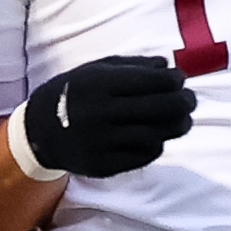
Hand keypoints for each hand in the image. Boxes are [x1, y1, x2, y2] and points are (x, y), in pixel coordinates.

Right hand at [22, 55, 197, 176]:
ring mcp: (102, 142)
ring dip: (176, 126)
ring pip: (156, 135)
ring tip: (183, 120)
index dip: (174, 81)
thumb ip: (133, 66)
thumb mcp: (96, 70)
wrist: (40, 131)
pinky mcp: (105, 165)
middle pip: (161, 109)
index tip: (180, 80)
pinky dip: (156, 144)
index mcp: (99, 84)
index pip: (152, 82)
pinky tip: (157, 136)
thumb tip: (169, 67)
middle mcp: (101, 113)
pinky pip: (144, 156)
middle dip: (184, 103)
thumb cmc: (76, 93)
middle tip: (190, 101)